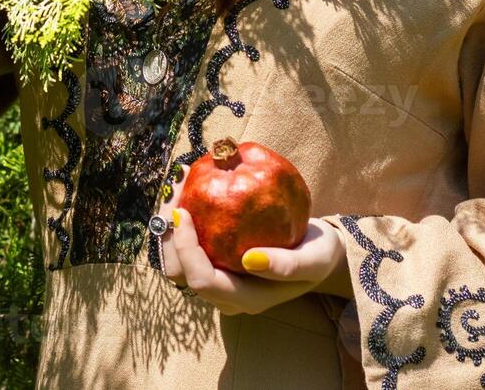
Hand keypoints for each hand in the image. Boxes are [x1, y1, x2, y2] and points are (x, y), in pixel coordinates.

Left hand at [156, 165, 346, 314]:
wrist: (318, 251)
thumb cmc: (317, 255)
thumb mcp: (314, 259)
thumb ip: (288, 266)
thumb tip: (251, 260)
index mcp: (245, 299)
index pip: (203, 281)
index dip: (186, 250)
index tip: (184, 213)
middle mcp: (224, 293)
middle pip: (179, 272)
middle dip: (167, 234)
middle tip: (172, 191)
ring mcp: (217, 278)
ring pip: (176, 259)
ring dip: (168, 224)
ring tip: (175, 185)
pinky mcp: (215, 260)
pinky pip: (188, 243)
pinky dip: (181, 218)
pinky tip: (187, 187)